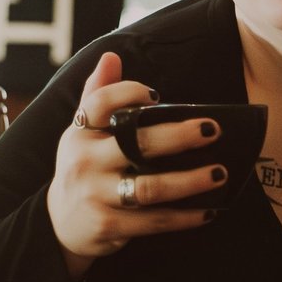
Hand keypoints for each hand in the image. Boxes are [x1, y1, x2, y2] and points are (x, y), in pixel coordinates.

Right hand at [46, 51, 220, 277]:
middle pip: (135, 143)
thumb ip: (97, 95)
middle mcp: (85, 162)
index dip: (128, 93)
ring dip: (189, 181)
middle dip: (178, 136)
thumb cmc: (84, 168)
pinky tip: (208, 211)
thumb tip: (111, 56)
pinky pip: (154, 221)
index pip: (100, 104)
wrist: (61, 225)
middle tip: (213, 130)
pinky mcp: (108, 225)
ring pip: (150, 187)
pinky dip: (184, 217)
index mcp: (79, 133)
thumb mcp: (81, 133)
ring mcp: (95, 195)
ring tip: (220, 173)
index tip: (158, 96)